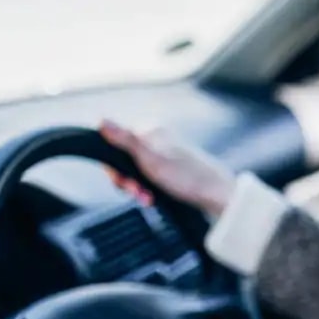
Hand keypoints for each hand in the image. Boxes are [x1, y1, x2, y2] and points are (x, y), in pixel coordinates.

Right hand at [99, 120, 235, 216]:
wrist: (217, 195)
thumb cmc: (187, 177)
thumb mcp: (150, 159)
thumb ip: (125, 140)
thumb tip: (102, 120)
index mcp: (151, 130)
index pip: (114, 144)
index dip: (114, 167)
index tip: (124, 181)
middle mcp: (157, 138)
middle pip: (124, 160)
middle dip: (128, 181)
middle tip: (139, 193)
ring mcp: (164, 153)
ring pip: (135, 171)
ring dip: (138, 188)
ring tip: (148, 198)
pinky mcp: (170, 168)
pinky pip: (148, 178)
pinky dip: (148, 189)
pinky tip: (154, 197)